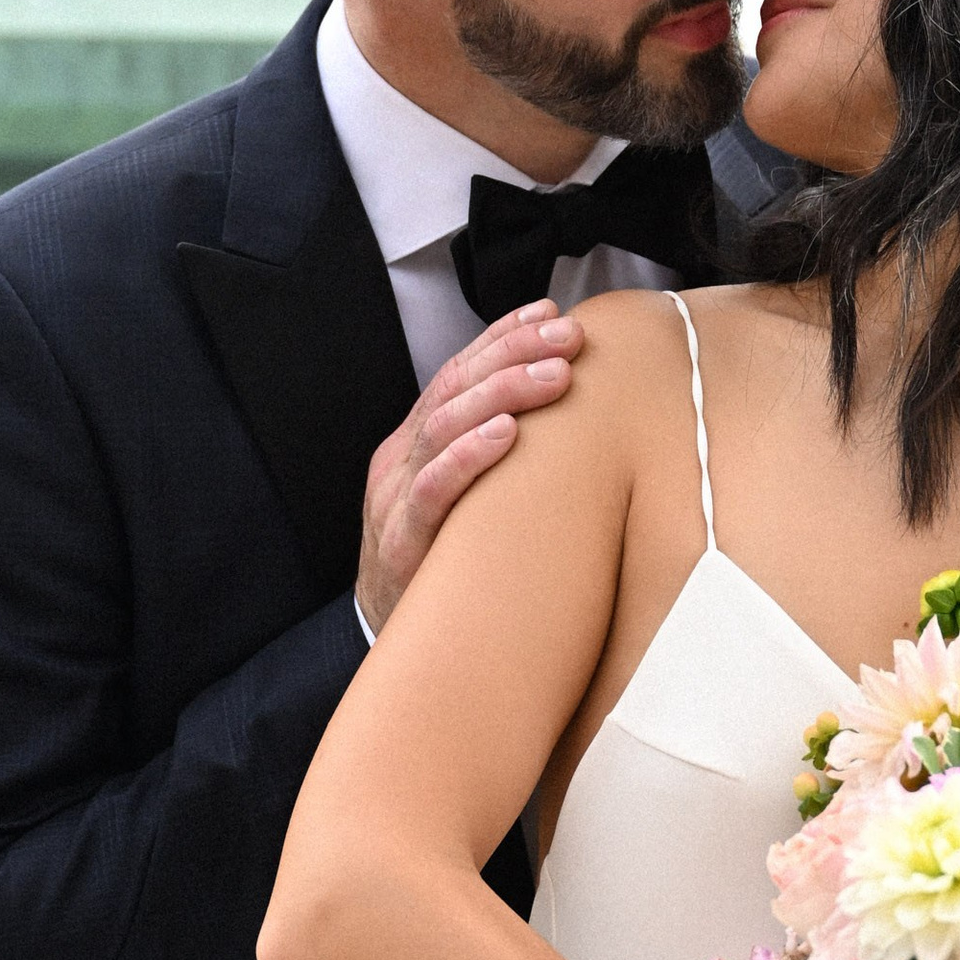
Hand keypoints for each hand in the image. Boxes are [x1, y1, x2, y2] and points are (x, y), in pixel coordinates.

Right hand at [357, 305, 585, 633]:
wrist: (391, 646)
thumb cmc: (439, 570)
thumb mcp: (462, 504)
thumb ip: (493, 462)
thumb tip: (560, 421)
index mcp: (413, 446)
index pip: (455, 374)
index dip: (501, 338)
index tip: (549, 313)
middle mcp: (400, 463)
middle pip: (452, 388)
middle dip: (512, 353)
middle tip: (568, 339)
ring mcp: (394, 501)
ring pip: (443, 427)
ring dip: (502, 393)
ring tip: (553, 376)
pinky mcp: (400, 544)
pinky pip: (433, 491)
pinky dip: (469, 457)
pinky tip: (506, 434)